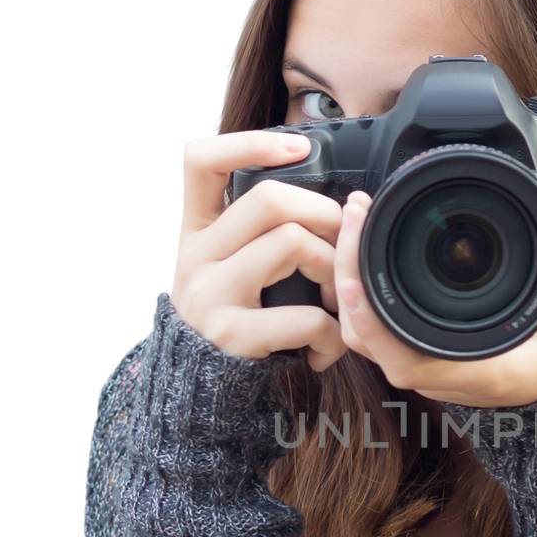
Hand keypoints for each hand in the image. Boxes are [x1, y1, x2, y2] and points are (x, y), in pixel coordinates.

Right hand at [170, 130, 349, 367]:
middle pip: (269, 199)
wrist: (200, 392)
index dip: (249, 143)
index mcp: (197, 231)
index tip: (299, 147)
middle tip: (342, 244)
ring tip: (335, 300)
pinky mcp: (232, 334)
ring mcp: (209, 294)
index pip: (201, 161)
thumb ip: (260, 233)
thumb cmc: (235, 321)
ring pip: (291, 243)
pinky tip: (326, 346)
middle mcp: (195, 256)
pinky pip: (304, 315)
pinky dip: (330, 332)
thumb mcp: (230, 268)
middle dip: (324, 215)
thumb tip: (336, 203)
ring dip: (333, 270)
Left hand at [333, 184, 536, 407]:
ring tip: (356, 222)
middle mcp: (445, 378)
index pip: (404, 361)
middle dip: (349, 278)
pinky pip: (376, 333)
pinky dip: (363, 293)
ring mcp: (429, 370)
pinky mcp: (422, 356)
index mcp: (479, 372)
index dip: (372, 322)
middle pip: (369, 342)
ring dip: (350, 284)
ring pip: (366, 338)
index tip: (353, 274)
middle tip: (356, 213)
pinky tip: (364, 250)